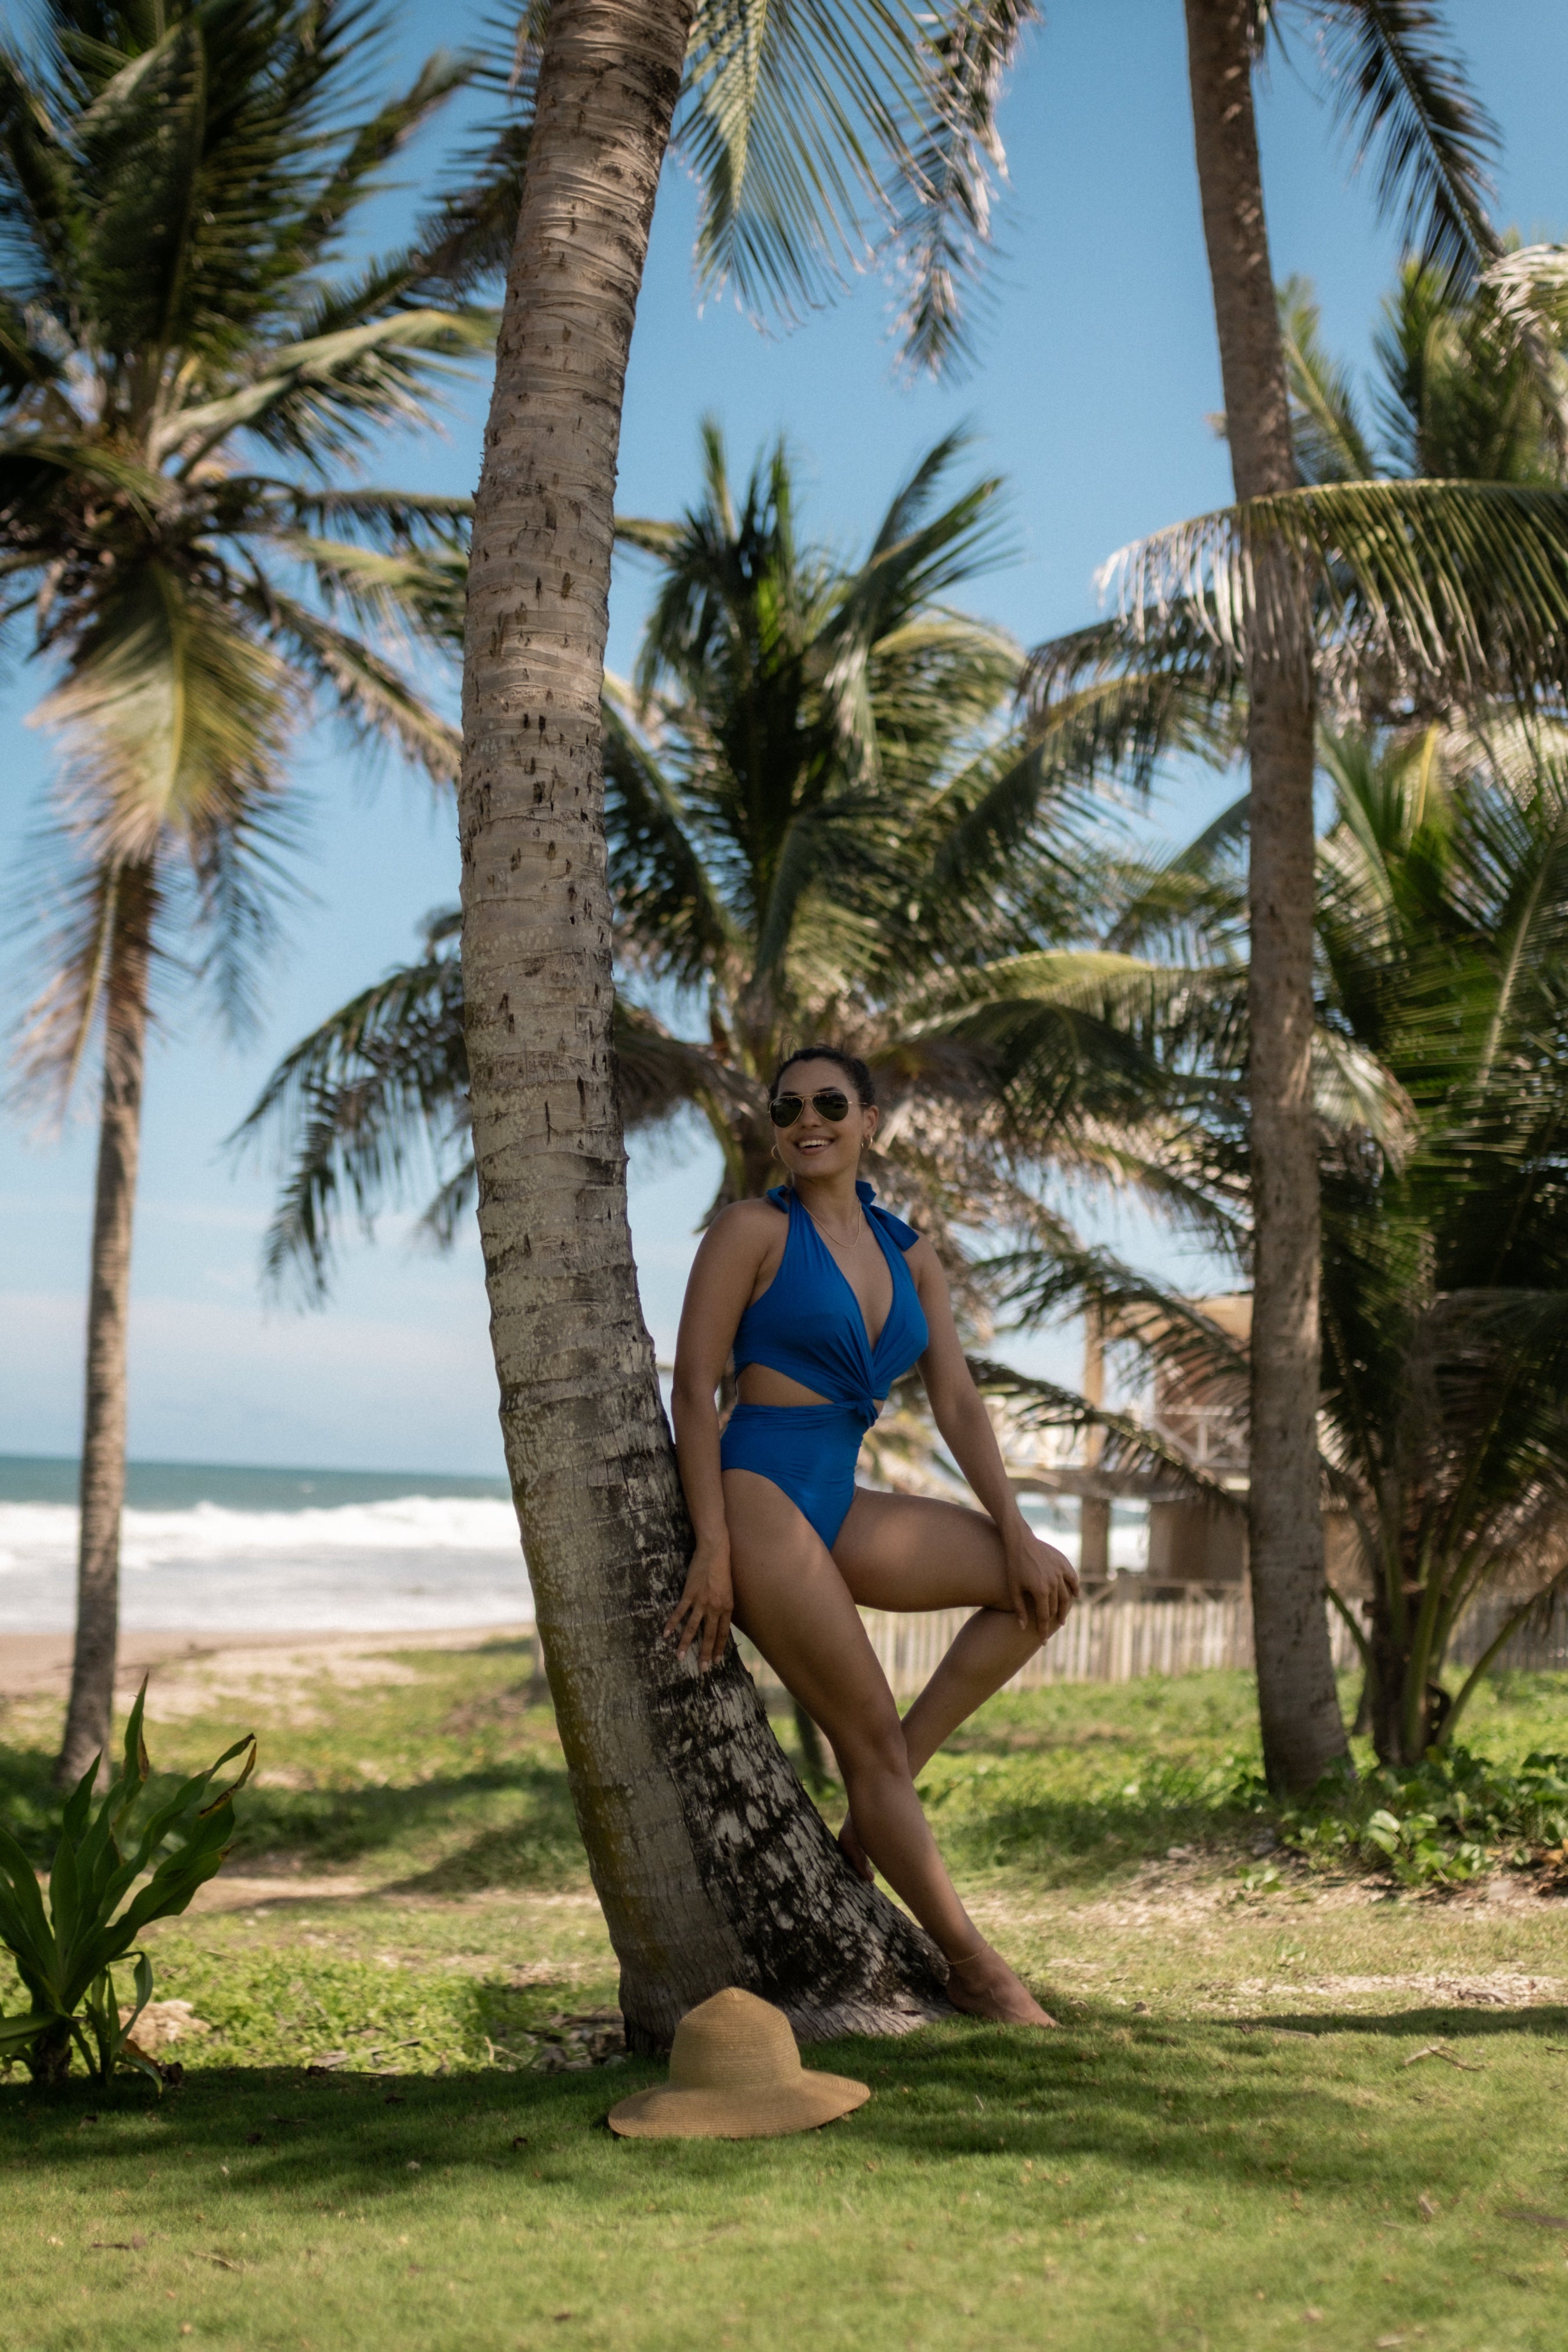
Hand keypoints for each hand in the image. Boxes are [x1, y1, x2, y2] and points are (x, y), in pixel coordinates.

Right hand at [663, 1538, 733, 1669]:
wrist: (715, 1553)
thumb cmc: (723, 1570)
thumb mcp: (728, 1591)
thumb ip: (723, 1607)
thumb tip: (719, 1620)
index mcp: (726, 1608)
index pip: (722, 1634)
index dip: (718, 1649)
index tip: (715, 1662)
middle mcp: (715, 1608)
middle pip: (709, 1635)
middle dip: (704, 1654)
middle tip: (701, 1669)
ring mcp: (701, 1602)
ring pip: (692, 1628)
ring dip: (685, 1644)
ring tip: (679, 1657)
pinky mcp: (689, 1594)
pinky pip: (680, 1613)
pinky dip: (672, 1624)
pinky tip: (666, 1634)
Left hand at [1002, 1524, 1079, 1636]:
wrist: (1020, 1541)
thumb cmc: (1013, 1565)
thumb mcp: (1014, 1588)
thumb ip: (1019, 1609)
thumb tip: (1023, 1627)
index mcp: (1041, 1591)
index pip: (1044, 1616)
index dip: (1043, 1629)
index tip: (1043, 1641)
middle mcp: (1053, 1583)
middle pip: (1056, 1607)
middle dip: (1053, 1620)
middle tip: (1052, 1629)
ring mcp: (1060, 1572)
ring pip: (1066, 1596)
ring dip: (1065, 1608)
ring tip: (1062, 1618)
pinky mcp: (1063, 1563)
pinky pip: (1072, 1578)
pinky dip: (1075, 1588)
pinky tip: (1075, 1596)